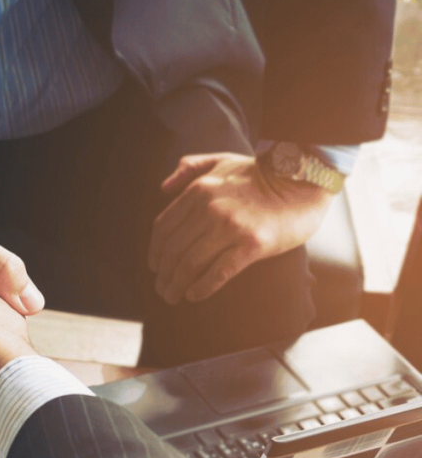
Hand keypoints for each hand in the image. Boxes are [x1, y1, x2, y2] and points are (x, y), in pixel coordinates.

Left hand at [148, 153, 332, 303]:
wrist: (303, 179)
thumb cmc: (260, 173)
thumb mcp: (220, 160)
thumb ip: (189, 168)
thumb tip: (163, 188)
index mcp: (199, 190)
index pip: (163, 227)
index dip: (155, 251)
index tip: (155, 265)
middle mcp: (210, 209)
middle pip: (174, 249)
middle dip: (163, 273)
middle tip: (161, 287)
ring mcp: (231, 227)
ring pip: (191, 263)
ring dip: (176, 284)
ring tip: (172, 296)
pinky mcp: (252, 244)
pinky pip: (218, 272)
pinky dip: (202, 287)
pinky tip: (193, 296)